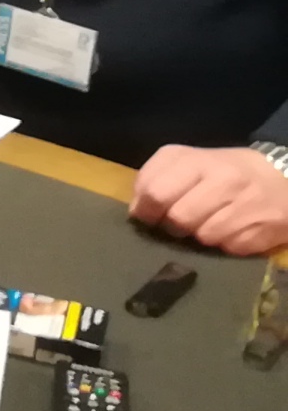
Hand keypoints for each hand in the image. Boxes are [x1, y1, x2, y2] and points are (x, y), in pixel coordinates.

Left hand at [129, 144, 287, 256]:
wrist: (284, 177)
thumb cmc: (224, 170)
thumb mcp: (186, 161)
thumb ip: (155, 178)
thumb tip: (137, 210)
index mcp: (197, 161)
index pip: (155, 192)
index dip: (145, 210)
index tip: (148, 215)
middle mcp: (224, 181)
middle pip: (178, 219)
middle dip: (172, 226)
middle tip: (178, 223)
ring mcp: (246, 206)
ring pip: (203, 237)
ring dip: (199, 236)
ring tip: (207, 224)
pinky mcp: (264, 230)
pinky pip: (229, 248)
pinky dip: (225, 244)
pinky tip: (231, 230)